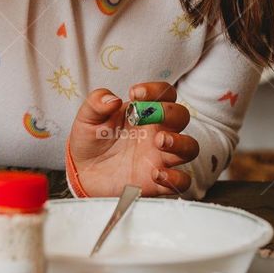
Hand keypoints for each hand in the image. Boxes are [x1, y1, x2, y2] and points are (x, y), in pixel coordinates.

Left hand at [68, 81, 199, 197]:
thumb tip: (111, 99)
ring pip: (190, 147)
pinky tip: (156, 174)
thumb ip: (96, 104)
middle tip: (151, 117)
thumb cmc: (91, 141)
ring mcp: (161, 157)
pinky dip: (175, 178)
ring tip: (160, 142)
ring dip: (180, 143)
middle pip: (182, 116)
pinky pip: (182, 181)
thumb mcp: (87, 119)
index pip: (164, 94)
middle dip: (171, 114)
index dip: (155, 90)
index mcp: (144, 113)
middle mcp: (157, 132)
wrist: (83, 173)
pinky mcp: (159, 182)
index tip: (135, 93)